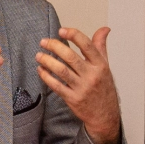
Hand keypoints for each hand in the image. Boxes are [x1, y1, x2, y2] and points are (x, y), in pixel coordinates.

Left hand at [36, 26, 121, 143]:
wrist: (105, 115)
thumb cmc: (103, 88)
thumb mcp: (106, 66)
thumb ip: (100, 47)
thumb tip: (104, 29)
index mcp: (100, 65)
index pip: (87, 45)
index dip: (73, 35)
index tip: (61, 30)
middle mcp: (92, 75)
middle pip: (70, 57)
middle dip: (54, 46)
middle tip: (44, 42)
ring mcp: (82, 88)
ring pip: (61, 70)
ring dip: (47, 61)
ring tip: (38, 55)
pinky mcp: (72, 98)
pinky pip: (56, 85)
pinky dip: (46, 76)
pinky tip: (40, 69)